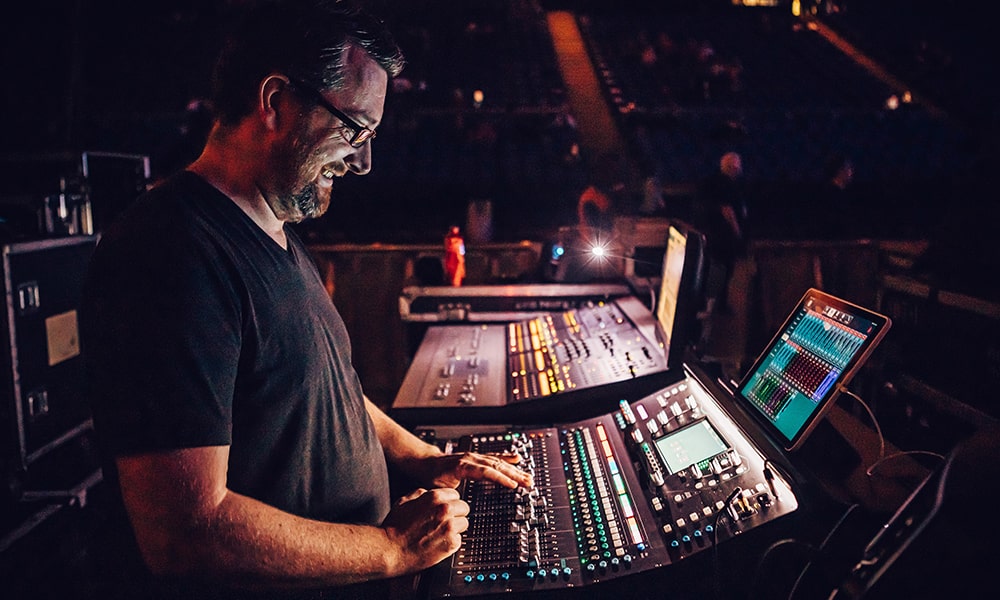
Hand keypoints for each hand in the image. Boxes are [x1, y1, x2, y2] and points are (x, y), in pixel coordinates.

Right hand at [381, 488, 469, 573]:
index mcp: (434, 497)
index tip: (443, 510)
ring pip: (464, 524)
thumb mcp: (404, 502)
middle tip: (443, 522)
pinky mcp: (451, 543)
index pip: (455, 495)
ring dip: (455, 528)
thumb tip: (428, 493)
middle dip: (455, 514)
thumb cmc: (394, 528)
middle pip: (463, 508)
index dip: (448, 503)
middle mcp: (445, 509)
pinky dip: (451, 543)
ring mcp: (450, 527)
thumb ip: (420, 494)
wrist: (390, 550)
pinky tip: (438, 543)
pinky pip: (459, 540)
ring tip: (440, 534)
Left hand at [418, 451, 532, 489]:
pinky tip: (516, 458)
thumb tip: (459, 507)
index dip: (500, 479)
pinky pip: (494, 456)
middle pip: (496, 466)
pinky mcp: (476, 458)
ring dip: (513, 469)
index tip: (513, 485)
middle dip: (513, 474)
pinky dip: (506, 457)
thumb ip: (450, 496)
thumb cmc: (431, 477)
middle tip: (528, 482)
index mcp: (462, 467)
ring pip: (497, 461)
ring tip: (527, 476)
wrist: (425, 463)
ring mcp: (474, 457)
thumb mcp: (438, 489)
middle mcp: (470, 459)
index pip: (485, 472)